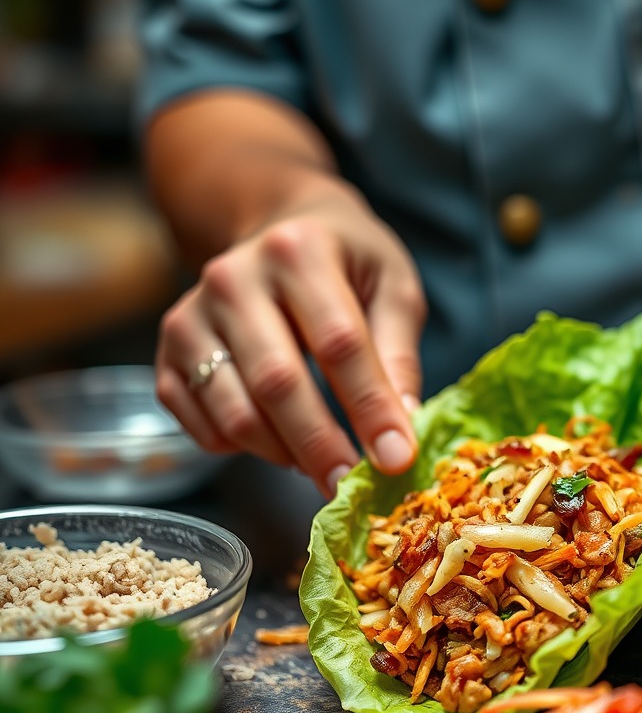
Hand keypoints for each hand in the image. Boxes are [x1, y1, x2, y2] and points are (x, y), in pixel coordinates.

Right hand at [155, 185, 424, 497]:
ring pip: (234, 412)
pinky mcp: (168, 350)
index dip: (369, 407)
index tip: (396, 458)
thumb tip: (401, 431)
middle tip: (350, 484)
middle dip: (320, 445)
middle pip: (277, 382)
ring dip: (282, 454)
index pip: (338, 343)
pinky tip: (276, 440)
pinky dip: (240, 449)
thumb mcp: (393, 288)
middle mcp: (233, 278)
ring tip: (320, 460)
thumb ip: (398, 356)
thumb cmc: (347, 263)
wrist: (279, 227)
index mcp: (299, 251)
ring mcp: (191, 315)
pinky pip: (199, 424)